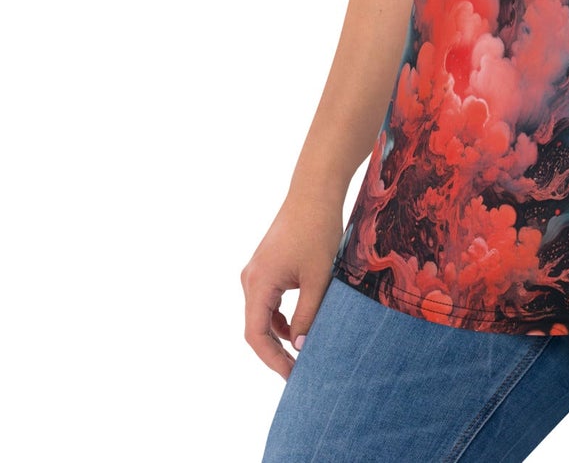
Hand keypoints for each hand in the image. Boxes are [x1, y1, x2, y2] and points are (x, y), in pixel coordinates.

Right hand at [240, 188, 344, 379]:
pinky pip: (267, 301)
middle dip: (275, 352)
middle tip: (298, 371)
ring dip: (278, 335)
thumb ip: (307, 315)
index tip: (292, 376)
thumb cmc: (318, 230)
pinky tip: (298, 327)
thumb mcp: (317, 278)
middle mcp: (250, 279)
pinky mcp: (266, 266)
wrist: (314, 192)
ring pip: (261, 315)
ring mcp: (256, 272)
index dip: (272, 360)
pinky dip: (280, 317)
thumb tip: (299, 347)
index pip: (256, 335)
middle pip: (256, 328)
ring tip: (301, 352)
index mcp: (257, 283)